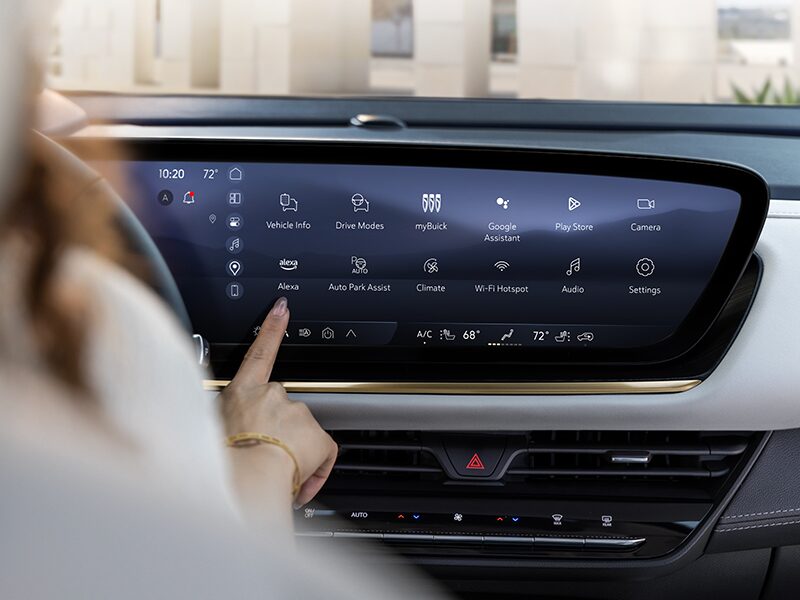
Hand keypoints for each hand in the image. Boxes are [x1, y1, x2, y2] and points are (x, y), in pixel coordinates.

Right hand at [218, 297, 337, 506]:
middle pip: (282, 413)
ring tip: (272, 475)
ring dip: (291, 455)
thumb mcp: (209, 434)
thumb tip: (224, 433)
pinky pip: (321, 454)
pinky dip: (313, 471)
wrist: (244, 482)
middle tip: (263, 459)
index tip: (283, 308)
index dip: (272, 328)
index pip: (258, 352)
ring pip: (300, 436)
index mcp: (242, 392)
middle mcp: (272, 396)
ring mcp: (297, 412)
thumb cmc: (222, 466)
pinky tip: (298, 485)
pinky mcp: (318, 433)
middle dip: (278, 435)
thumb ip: (224, 423)